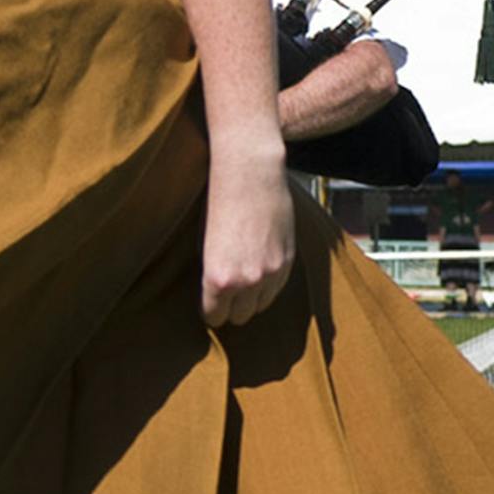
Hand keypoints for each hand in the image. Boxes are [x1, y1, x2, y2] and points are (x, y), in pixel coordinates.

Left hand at [201, 150, 294, 327]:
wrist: (250, 175)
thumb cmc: (219, 205)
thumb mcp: (206, 247)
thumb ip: (214, 276)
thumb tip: (218, 297)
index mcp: (219, 279)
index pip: (215, 316)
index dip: (211, 311)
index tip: (210, 306)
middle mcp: (246, 282)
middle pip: (239, 317)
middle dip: (231, 309)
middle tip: (226, 296)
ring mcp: (270, 273)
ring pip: (260, 306)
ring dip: (251, 299)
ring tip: (243, 283)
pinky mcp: (288, 261)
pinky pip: (277, 290)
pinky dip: (268, 285)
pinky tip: (259, 270)